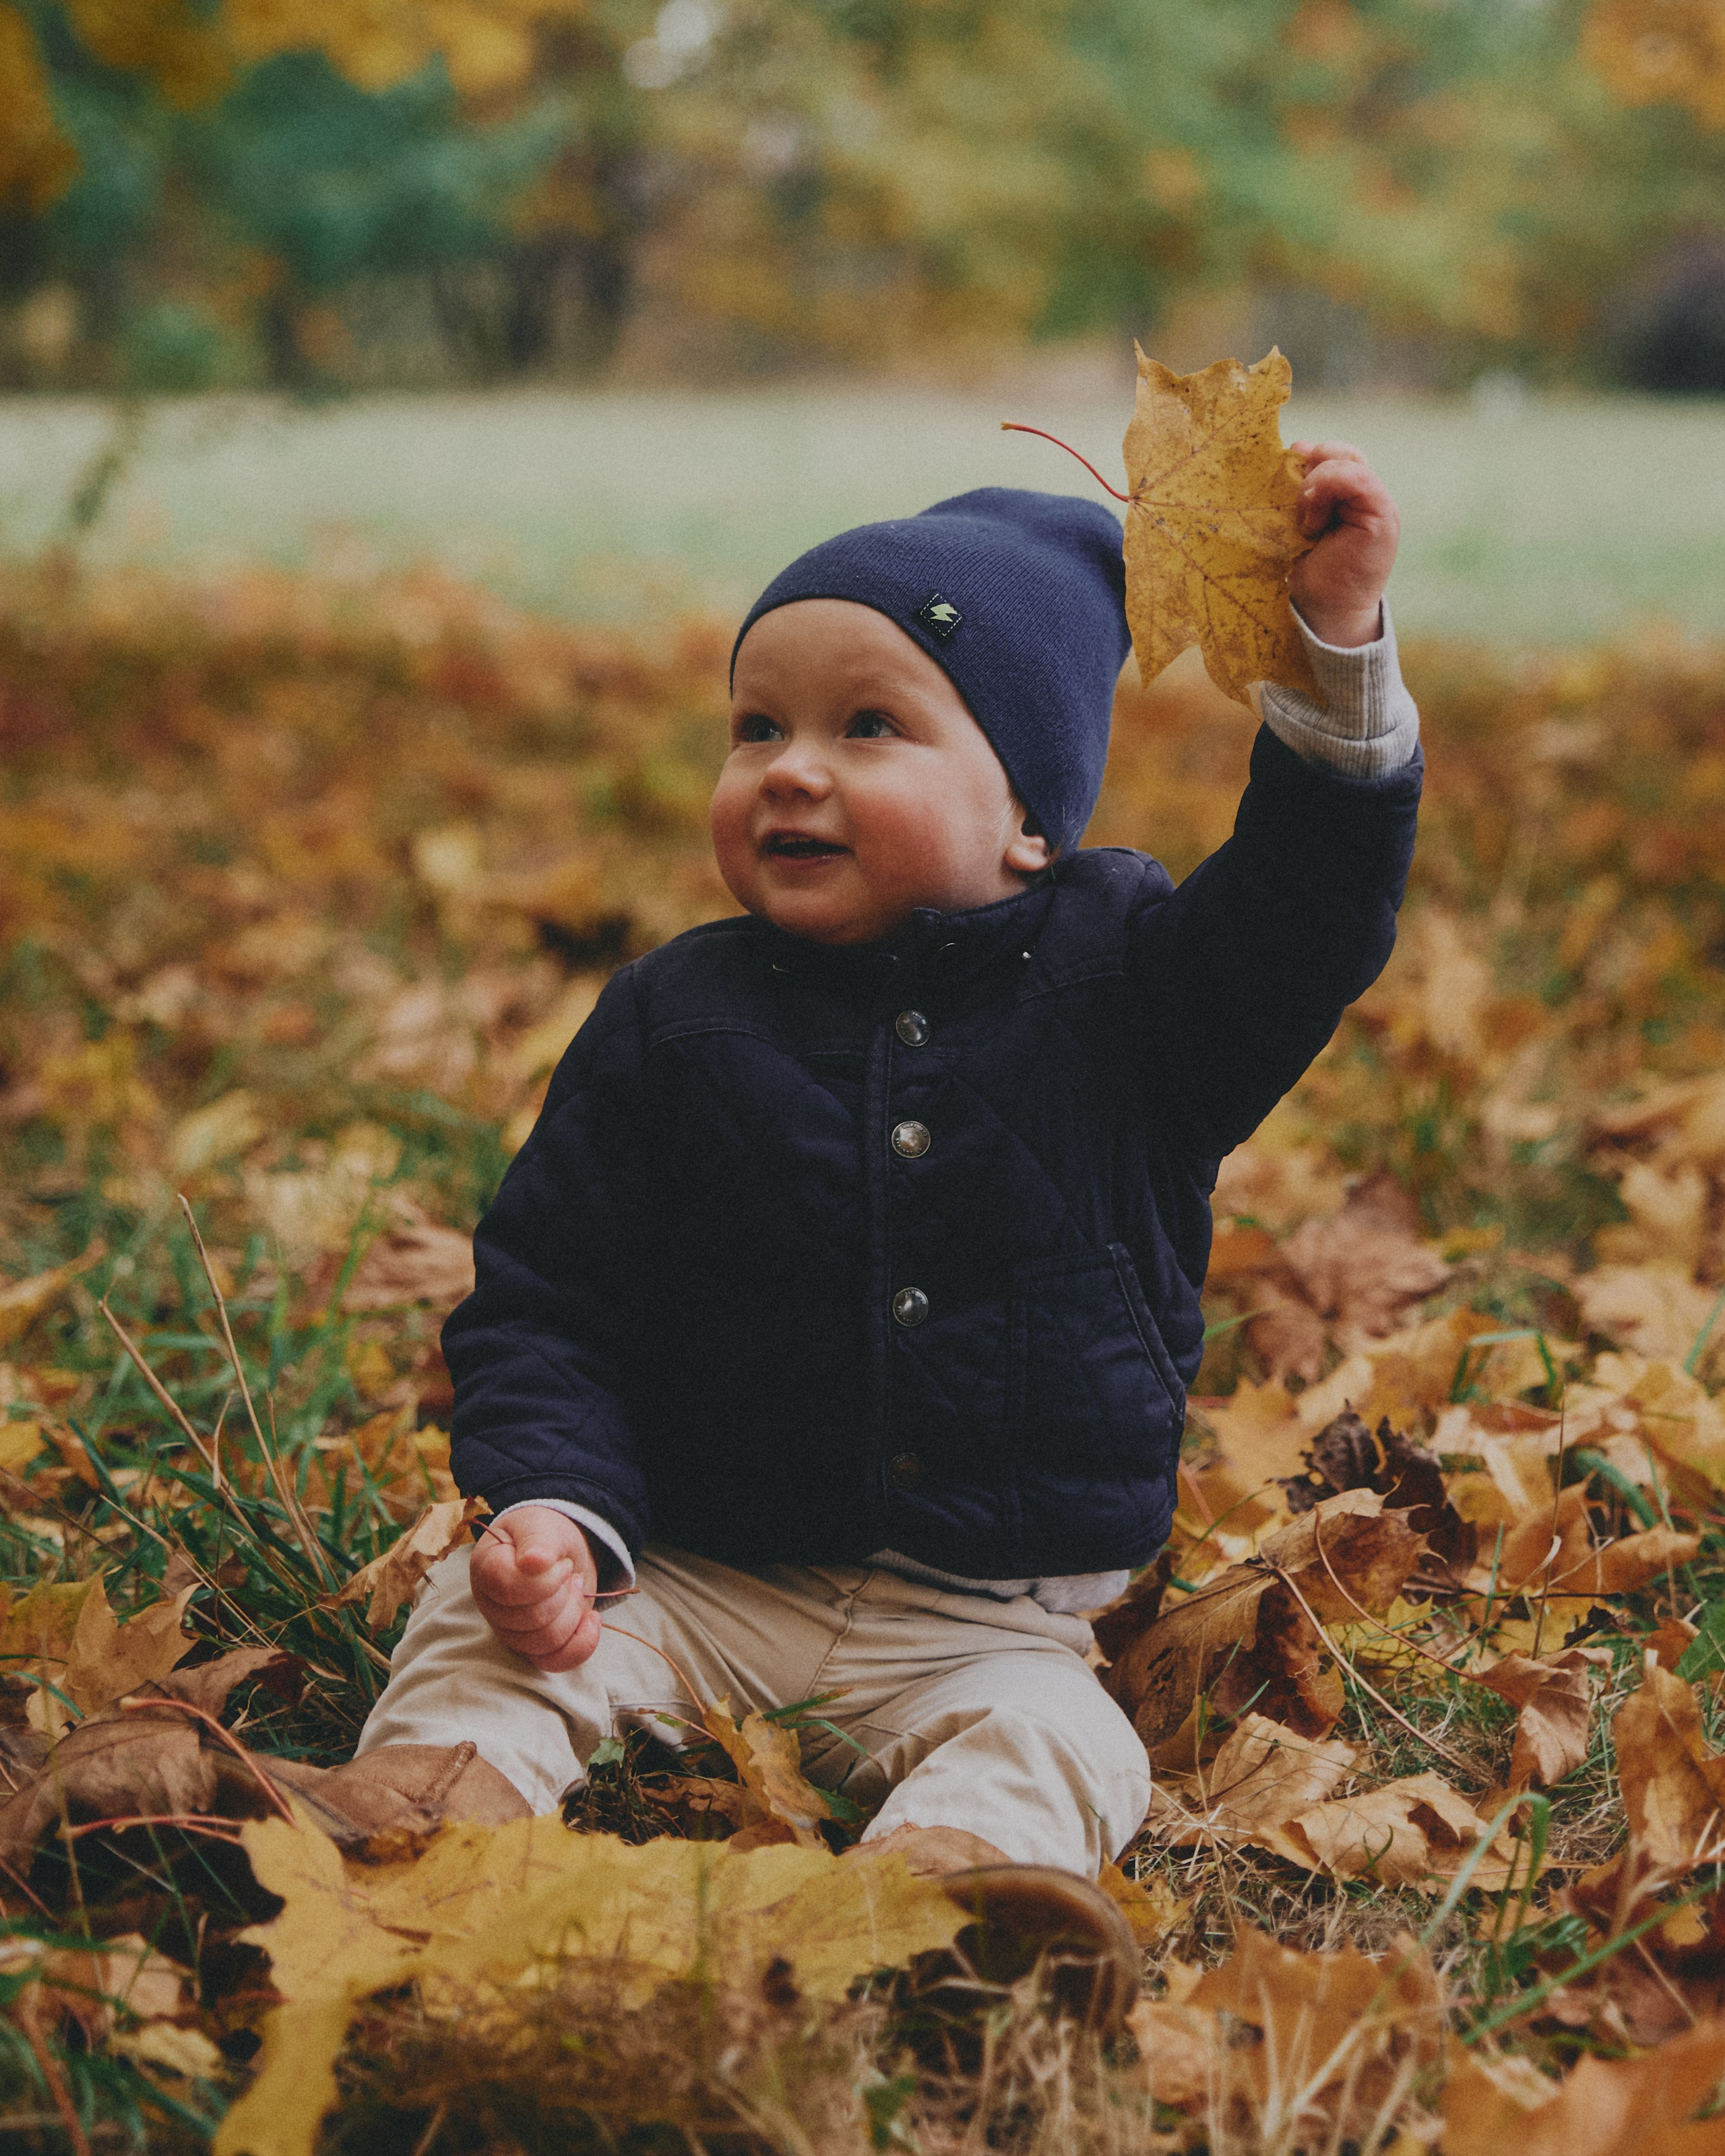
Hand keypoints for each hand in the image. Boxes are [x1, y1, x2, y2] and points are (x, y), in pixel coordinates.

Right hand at [470, 1507, 601, 1672]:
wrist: (557, 1549)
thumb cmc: (543, 1534)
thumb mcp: (541, 1524)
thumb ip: (537, 1540)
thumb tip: (533, 1562)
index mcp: (486, 1569)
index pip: (510, 1589)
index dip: (546, 1580)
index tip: (561, 1562)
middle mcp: (493, 1606)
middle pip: (533, 1619)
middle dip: (564, 1593)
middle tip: (568, 1570)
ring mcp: (510, 1631)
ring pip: (546, 1642)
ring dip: (573, 1612)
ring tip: (574, 1586)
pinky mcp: (533, 1648)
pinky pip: (555, 1662)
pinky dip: (582, 1643)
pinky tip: (591, 1619)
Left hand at [1287, 440, 1399, 648]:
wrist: (1328, 614)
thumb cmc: (1311, 574)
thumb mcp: (1299, 523)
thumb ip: (1303, 490)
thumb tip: (1297, 446)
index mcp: (1349, 496)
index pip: (1332, 454)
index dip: (1308, 459)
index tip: (1286, 485)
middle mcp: (1368, 496)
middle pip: (1341, 452)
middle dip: (1311, 469)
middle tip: (1297, 506)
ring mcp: (1379, 503)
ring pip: (1346, 462)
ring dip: (1315, 486)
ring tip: (1306, 524)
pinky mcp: (1382, 514)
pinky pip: (1356, 479)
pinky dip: (1326, 490)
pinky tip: (1313, 524)